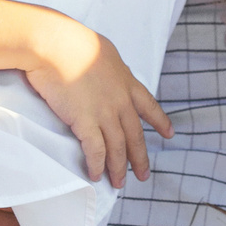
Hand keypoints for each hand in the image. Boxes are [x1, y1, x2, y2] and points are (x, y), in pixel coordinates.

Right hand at [21, 12, 174, 183]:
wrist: (55, 44)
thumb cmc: (71, 41)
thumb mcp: (101, 50)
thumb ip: (109, 66)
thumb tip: (106, 69)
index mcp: (126, 81)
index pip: (148, 105)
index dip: (160, 121)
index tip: (170, 134)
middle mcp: (120, 99)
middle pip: (135, 134)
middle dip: (140, 157)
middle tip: (143, 175)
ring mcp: (105, 111)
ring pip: (118, 147)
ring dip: (119, 168)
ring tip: (118, 184)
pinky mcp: (85, 121)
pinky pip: (96, 150)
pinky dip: (98, 165)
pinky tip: (96, 175)